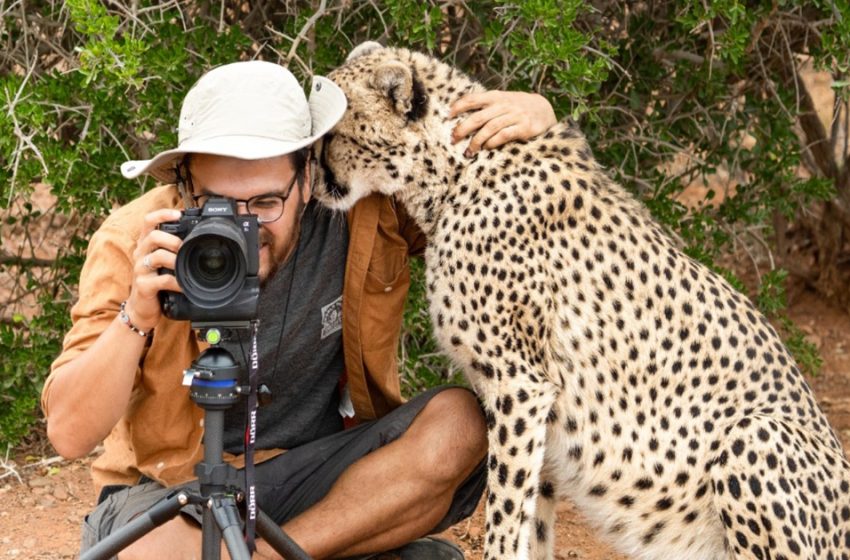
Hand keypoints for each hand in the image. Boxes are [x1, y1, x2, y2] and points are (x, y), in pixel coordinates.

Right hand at [125, 208, 183, 330]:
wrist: (142, 308)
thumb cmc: (156, 282)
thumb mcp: (162, 263)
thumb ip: (172, 250)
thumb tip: (196, 237)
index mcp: (146, 245)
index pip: (148, 222)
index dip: (162, 214)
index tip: (178, 213)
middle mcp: (140, 254)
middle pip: (153, 236)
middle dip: (173, 240)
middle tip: (184, 247)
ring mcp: (140, 270)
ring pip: (157, 256)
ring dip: (176, 260)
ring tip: (185, 266)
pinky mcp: (143, 286)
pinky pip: (162, 280)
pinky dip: (177, 282)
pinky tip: (184, 285)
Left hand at [450, 91, 556, 155]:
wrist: (545, 110)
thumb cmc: (518, 107)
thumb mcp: (503, 100)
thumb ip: (486, 105)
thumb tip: (462, 113)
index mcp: (496, 97)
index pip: (474, 99)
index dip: (459, 106)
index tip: (448, 116)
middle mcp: (504, 105)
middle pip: (478, 117)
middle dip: (463, 129)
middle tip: (453, 139)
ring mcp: (515, 116)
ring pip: (490, 128)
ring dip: (477, 140)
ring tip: (469, 150)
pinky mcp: (524, 128)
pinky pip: (504, 135)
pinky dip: (493, 142)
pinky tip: (487, 147)